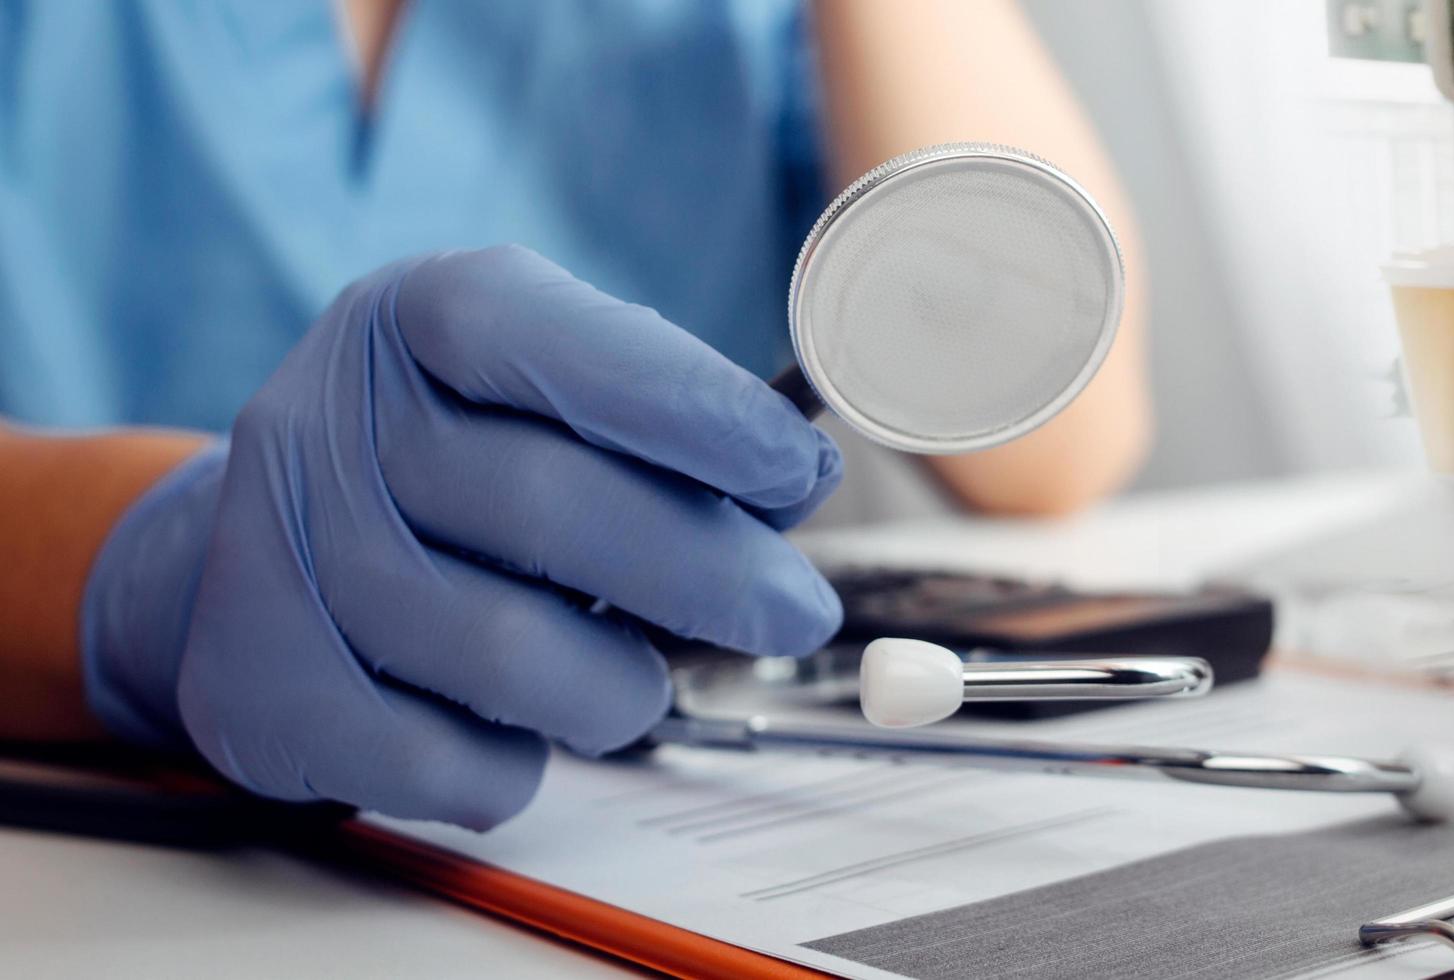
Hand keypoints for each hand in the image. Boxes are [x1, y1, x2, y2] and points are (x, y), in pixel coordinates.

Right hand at [76, 247, 844, 828]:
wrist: (264, 558)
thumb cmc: (458, 464)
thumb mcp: (546, 390)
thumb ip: (663, 418)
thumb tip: (794, 481)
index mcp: (417, 317)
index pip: (564, 347)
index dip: (698, 411)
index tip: (798, 471)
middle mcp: (325, 420)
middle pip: (545, 507)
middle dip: (707, 574)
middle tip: (796, 615)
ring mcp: (273, 557)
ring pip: (502, 654)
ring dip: (613, 688)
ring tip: (634, 684)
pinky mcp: (256, 693)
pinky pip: (439, 761)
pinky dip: (514, 765)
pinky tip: (521, 731)